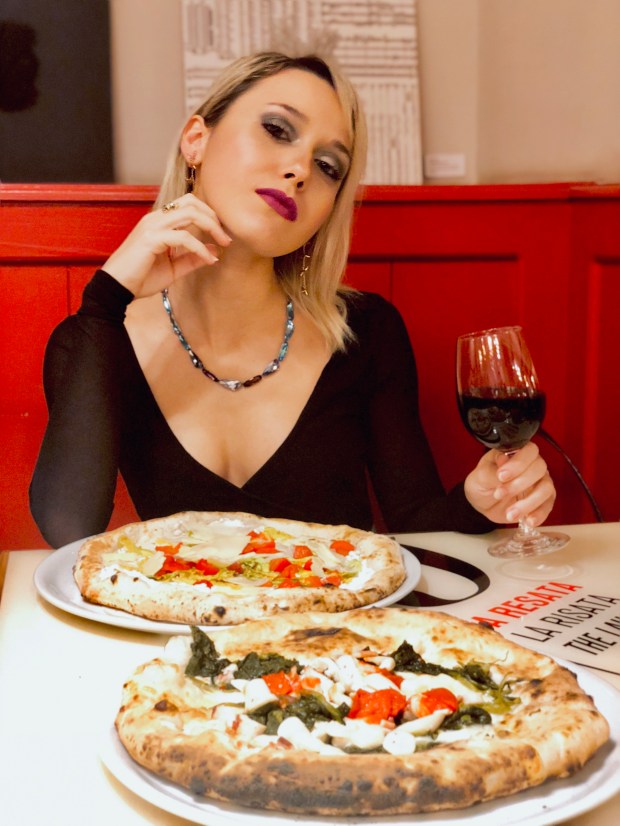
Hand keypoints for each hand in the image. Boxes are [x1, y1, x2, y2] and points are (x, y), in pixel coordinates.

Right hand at [102, 193, 231, 297]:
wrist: (117, 289)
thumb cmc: (141, 277)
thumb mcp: (174, 268)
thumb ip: (193, 258)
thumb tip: (215, 250)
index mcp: (160, 221)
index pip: (189, 204)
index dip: (209, 214)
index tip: (222, 234)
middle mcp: (156, 218)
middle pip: (192, 202)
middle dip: (214, 217)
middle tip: (226, 237)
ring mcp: (152, 226)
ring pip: (190, 213)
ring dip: (212, 227)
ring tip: (223, 244)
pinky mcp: (151, 239)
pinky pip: (184, 237)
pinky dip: (200, 248)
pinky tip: (208, 260)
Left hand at [464, 442, 556, 526]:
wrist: (482, 502)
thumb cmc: (482, 482)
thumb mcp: (480, 476)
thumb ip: (492, 470)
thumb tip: (503, 460)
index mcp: (517, 453)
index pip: (529, 450)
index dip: (518, 463)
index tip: (501, 476)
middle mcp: (532, 465)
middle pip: (539, 468)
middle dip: (519, 484)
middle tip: (499, 494)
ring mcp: (539, 482)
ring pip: (546, 488)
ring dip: (528, 503)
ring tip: (510, 514)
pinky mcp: (542, 500)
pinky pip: (548, 505)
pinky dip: (539, 514)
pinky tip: (528, 521)